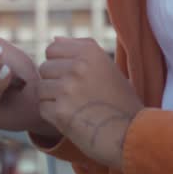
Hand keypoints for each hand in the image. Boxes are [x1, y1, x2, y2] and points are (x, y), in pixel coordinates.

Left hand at [38, 37, 143, 169]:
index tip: (72, 76)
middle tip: (74, 95)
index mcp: (90, 52)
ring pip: (41, 88)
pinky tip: (72, 119)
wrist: (131, 134)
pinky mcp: (60, 112)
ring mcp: (67, 89)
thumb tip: (53, 39)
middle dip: (54, 81)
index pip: (52, 48)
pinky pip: (42, 108)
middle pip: (45, 68)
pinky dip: (53, 115)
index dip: (58, 63)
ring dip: (52, 99)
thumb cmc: (121, 101)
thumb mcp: (108, 67)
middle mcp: (77, 66)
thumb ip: (81, 50)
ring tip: (74, 107)